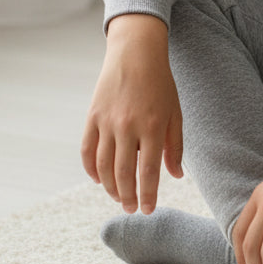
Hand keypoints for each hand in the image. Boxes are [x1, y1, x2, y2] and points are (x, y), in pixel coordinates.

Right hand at [80, 14, 182, 214]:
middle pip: (124, 174)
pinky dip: (90, 169)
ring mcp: (107, 122)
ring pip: (103, 166)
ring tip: (117, 197)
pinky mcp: (92, 116)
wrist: (136, 53)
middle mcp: (128, 126)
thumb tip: (175, 176)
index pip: (149, 172)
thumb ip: (175, 146)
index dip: (148, 195)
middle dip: (127, 197)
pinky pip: (87, 150)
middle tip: (131, 209)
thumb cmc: (160, 84)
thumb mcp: (175, 113)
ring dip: (109, 187)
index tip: (148, 210)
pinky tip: (98, 179)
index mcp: (153, 127)